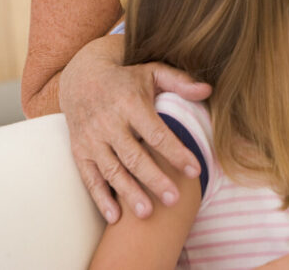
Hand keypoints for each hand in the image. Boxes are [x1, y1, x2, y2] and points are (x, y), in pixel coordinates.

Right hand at [59, 35, 210, 223]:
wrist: (81, 78)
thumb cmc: (126, 79)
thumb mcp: (153, 72)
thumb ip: (180, 82)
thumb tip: (208, 90)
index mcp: (130, 104)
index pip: (156, 133)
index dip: (176, 153)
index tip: (195, 170)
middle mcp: (109, 123)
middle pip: (134, 157)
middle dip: (154, 180)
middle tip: (174, 200)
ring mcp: (92, 139)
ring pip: (112, 171)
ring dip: (129, 193)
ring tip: (147, 214)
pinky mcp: (79, 151)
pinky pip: (89, 178)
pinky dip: (101, 198)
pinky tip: (115, 217)